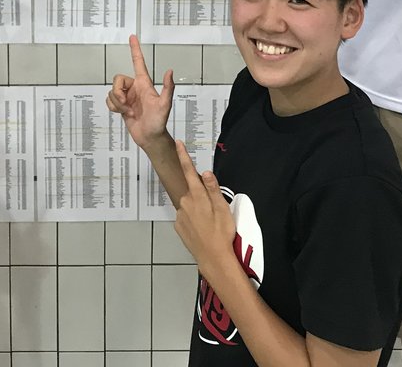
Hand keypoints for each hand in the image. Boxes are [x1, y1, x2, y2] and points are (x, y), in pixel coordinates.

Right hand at [106, 35, 174, 149]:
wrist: (150, 137)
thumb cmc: (159, 122)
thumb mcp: (165, 105)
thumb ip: (167, 88)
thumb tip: (170, 71)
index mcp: (144, 84)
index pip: (138, 63)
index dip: (135, 49)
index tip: (132, 37)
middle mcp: (135, 88)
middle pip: (118, 79)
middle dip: (118, 93)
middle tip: (126, 104)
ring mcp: (127, 96)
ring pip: (112, 91)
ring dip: (117, 103)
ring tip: (128, 111)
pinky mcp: (121, 105)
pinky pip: (109, 100)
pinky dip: (113, 107)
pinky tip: (123, 113)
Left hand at [172, 140, 237, 280]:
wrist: (213, 258)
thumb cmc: (221, 232)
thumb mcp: (223, 209)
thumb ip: (213, 189)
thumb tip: (205, 172)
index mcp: (197, 196)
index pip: (189, 171)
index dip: (183, 156)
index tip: (178, 143)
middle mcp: (185, 203)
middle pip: (192, 191)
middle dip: (201, 195)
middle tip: (214, 210)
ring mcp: (180, 215)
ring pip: (190, 205)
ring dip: (198, 209)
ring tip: (210, 223)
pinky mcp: (178, 226)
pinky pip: (186, 217)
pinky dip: (193, 219)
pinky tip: (202, 229)